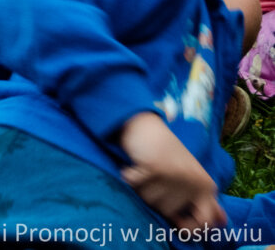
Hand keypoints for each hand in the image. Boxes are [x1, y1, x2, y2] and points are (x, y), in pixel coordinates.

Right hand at [119, 112, 224, 230]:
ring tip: (146, 171)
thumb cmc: (166, 154)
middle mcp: (196, 182)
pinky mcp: (157, 168)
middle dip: (156, 199)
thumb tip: (223, 222)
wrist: (146, 124)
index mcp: (207, 186)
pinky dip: (129, 177)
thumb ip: (204, 200)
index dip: (189, 227)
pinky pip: (135, 186)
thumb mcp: (190, 176)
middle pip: (168, 212)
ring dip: (141, 188)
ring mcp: (177, 175)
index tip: (176, 221)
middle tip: (157, 180)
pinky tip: (135, 166)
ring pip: (150, 200)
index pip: (206, 222)